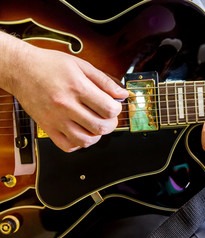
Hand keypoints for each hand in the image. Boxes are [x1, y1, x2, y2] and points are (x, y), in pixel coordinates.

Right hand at [3, 36, 127, 151]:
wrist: (21, 69)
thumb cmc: (50, 65)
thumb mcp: (82, 65)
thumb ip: (105, 81)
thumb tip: (123, 94)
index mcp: (77, 87)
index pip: (108, 109)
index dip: (117, 109)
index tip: (114, 105)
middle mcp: (66, 105)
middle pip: (100, 127)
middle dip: (111, 123)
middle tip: (108, 117)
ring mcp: (55, 119)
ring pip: (85, 140)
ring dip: (97, 135)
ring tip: (95, 124)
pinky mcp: (47, 127)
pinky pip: (67, 146)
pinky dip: (79, 143)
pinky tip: (81, 131)